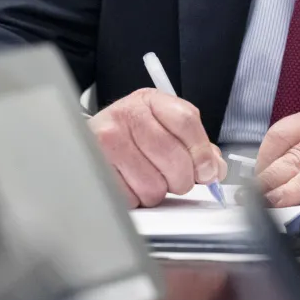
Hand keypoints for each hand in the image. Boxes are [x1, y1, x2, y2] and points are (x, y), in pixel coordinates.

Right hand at [88, 88, 226, 207]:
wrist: (85, 141)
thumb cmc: (129, 136)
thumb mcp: (163, 127)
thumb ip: (195, 146)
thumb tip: (215, 169)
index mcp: (150, 101)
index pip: (187, 122)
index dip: (202, 152)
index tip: (208, 172)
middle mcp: (127, 114)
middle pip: (173, 157)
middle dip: (182, 179)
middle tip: (175, 179)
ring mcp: (108, 140)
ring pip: (153, 184)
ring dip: (156, 192)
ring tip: (146, 179)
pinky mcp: (96, 168)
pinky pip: (131, 197)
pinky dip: (136, 199)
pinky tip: (129, 184)